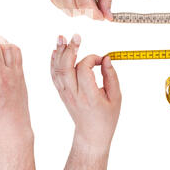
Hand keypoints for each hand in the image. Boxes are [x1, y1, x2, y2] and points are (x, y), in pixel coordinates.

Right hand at [44, 0, 111, 20]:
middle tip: (93, 1)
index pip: (85, 5)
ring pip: (66, 10)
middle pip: (75, 10)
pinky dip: (67, 4)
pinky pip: (58, 4)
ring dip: (77, 9)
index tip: (101, 16)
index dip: (94, 14)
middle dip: (87, 11)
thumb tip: (107, 18)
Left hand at [50, 34, 120, 150]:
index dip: (91, 59)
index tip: (101, 60)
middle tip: (75, 36)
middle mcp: (74, 94)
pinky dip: (53, 62)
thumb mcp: (116, 97)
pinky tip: (55, 51)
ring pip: (58, 70)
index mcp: (89, 96)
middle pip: (66, 68)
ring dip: (59, 52)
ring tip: (61, 37)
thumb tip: (106, 58)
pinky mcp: (61, 92)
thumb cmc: (107, 116)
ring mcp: (65, 93)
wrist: (91, 133)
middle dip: (70, 49)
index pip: (84, 70)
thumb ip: (111, 76)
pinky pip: (54, 75)